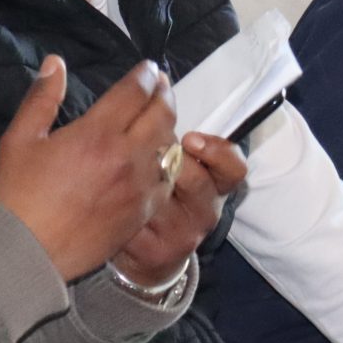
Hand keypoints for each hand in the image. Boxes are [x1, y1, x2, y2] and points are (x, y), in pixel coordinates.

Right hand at [0, 56, 180, 278]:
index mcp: (97, 134)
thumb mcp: (20, 139)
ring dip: (168, 126)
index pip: (135, 92)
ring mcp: (140, 185)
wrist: (29, 252)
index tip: (147, 68)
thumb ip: (42, 98)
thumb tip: (55, 63)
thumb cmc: (20, 195)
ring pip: (170, 145)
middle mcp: (126, 156)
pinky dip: (168, 162)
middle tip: (161, 85)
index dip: (145, 75)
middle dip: (164, 93)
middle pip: (162, 114)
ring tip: (160, 117)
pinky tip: (159, 157)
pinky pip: (169, 178)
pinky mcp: (144, 210)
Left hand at [113, 132, 250, 287]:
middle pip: (197, 182)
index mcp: (216, 186)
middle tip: (146, 153)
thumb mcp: (178, 166)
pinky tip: (108, 203)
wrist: (148, 252)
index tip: (191, 139)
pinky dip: (117, 208)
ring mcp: (184, 235)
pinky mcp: (158, 253)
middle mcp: (206, 211)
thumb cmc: (162, 194)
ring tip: (122, 177)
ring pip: (163, 200)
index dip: (217, 151)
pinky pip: (135, 222)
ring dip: (138, 183)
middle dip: (167, 162)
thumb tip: (159, 89)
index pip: (234, 167)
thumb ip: (176, 139)